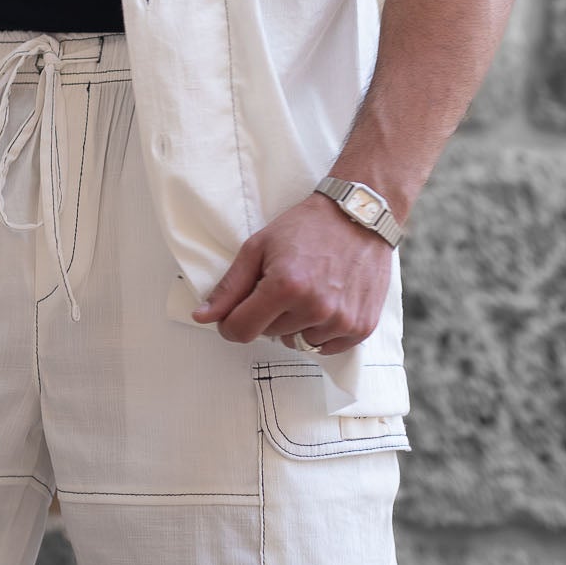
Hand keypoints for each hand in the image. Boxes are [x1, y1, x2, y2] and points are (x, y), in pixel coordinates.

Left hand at [191, 193, 393, 351]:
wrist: (358, 217)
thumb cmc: (305, 228)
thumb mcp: (259, 247)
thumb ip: (230, 287)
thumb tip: (203, 317)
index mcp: (285, 287)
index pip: (242, 331)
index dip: (231, 323)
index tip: (236, 312)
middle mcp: (315, 308)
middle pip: (269, 335)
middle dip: (269, 314)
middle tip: (284, 283)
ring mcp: (342, 320)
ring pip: (297, 342)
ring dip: (296, 323)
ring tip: (309, 289)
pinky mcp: (362, 327)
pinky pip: (326, 347)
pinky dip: (321, 330)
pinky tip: (327, 301)